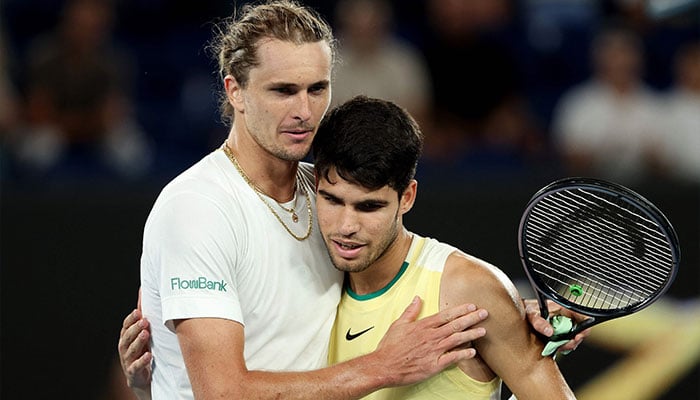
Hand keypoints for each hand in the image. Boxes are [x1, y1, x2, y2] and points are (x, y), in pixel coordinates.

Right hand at [117, 308, 152, 394]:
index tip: (138, 312)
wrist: (142, 379)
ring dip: (138, 342)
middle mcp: (124, 349)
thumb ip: (141, 318)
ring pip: (131, 351)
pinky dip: (142, 361)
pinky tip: (149, 355)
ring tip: (146, 334)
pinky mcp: (133, 373)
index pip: (125, 327)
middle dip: (135, 329)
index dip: (130, 320)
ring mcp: (128, 361)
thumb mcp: (142, 336)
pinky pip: (136, 367)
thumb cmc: (142, 352)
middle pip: (127, 338)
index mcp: (126, 339)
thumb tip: (143, 293)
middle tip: (144, 321)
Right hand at [372, 296, 488, 385]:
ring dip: (471, 334)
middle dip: (471, 318)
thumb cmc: (390, 347)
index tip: (472, 306)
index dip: (460, 310)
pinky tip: (473, 352)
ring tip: (483, 330)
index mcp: (423, 326)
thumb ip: (410, 311)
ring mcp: (434, 350)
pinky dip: (463, 354)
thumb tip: (417, 298)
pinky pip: (452, 358)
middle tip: (484, 314)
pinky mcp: (434, 364)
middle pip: (455, 325)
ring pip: (457, 339)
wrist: (384, 366)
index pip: (446, 315)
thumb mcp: (398, 324)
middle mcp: (431, 336)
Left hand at [524, 299, 589, 351]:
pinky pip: (565, 341)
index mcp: (562, 308)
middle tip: (566, 346)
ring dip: (568, 344)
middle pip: (579, 330)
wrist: (518, 314)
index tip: (578, 337)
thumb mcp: (531, 314)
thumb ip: (539, 322)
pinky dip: (562, 346)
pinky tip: (555, 347)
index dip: (584, 327)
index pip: (581, 316)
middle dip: (575, 340)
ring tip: (558, 347)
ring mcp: (562, 325)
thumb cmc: (525, 309)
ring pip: (573, 337)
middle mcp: (564, 316)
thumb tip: (550, 332)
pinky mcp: (558, 333)